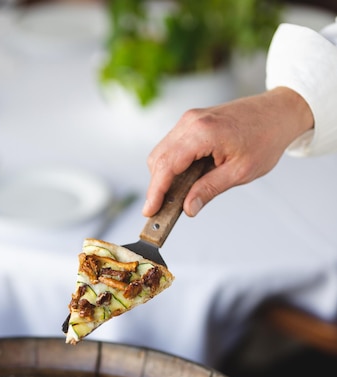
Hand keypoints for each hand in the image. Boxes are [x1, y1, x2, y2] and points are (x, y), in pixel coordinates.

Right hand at [142, 87, 313, 217]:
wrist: (278, 112)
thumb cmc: (265, 138)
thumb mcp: (239, 172)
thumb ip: (209, 190)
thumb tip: (187, 208)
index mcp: (202, 132)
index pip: (167, 166)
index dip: (155, 191)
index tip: (149, 211)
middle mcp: (190, 122)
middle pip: (158, 159)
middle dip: (157, 186)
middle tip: (164, 210)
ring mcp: (189, 119)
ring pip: (162, 153)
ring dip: (164, 176)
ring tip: (178, 196)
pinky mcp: (192, 121)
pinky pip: (172, 146)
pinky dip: (172, 165)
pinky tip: (185, 180)